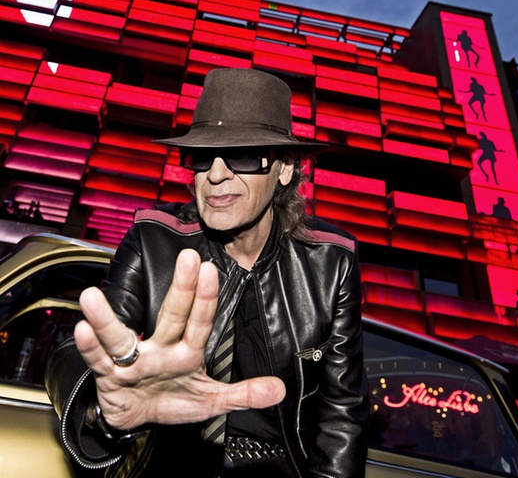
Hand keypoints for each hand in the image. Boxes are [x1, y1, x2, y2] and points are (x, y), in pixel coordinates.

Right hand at [74, 249, 285, 430]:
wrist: (137, 416)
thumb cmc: (173, 398)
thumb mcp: (210, 400)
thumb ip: (242, 393)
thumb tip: (278, 389)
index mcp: (187, 352)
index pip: (200, 322)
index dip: (206, 299)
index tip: (211, 269)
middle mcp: (160, 348)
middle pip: (171, 317)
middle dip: (181, 289)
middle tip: (187, 257)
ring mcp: (133, 361)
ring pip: (121, 337)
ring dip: (107, 320)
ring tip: (93, 296)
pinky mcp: (108, 376)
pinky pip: (98, 361)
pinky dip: (90, 347)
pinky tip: (82, 329)